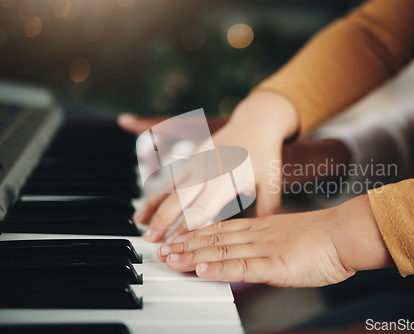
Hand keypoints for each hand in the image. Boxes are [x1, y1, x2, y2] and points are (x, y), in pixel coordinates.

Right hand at [119, 90, 299, 241]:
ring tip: (138, 222)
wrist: (256, 122)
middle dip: (163, 220)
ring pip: (169, 187)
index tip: (176, 244)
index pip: (201, 209)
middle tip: (150, 240)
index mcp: (226, 179)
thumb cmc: (265, 155)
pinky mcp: (192, 158)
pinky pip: (170, 177)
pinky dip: (157, 192)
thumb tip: (264, 237)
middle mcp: (207, 170)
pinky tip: (147, 204)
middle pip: (179, 199)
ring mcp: (197, 163)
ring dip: (153, 205)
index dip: (186, 228)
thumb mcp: (271, 183)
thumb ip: (267, 210)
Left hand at [157, 194, 392, 286]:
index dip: (197, 233)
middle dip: (186, 244)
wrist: (346, 234)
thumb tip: (254, 254)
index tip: (177, 238)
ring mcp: (265, 247)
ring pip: (222, 250)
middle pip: (215, 238)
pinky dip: (220, 268)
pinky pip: (242, 266)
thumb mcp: (290, 237)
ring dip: (193, 255)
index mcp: (262, 226)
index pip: (221, 229)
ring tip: (171, 259)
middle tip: (163, 249)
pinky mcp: (275, 263)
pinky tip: (202, 269)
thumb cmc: (323, 238)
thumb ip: (269, 245)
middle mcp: (258, 234)